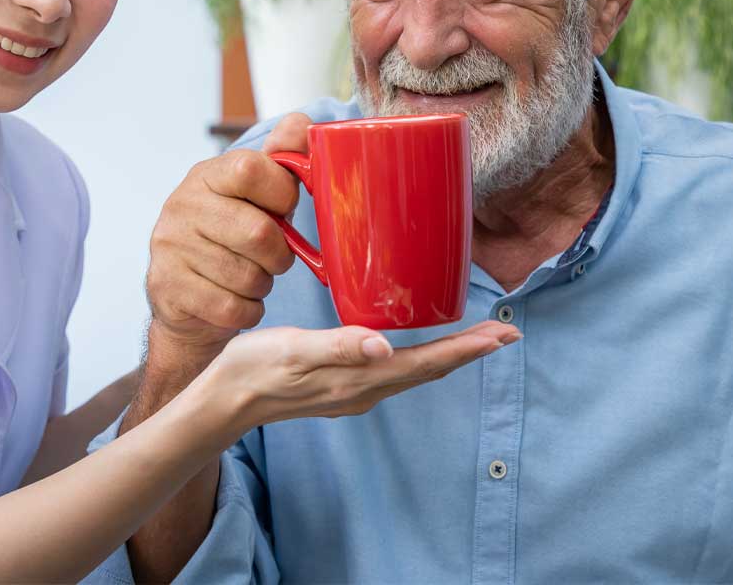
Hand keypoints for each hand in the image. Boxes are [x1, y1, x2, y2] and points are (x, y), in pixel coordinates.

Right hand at [145, 113, 313, 362]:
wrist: (182, 296)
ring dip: (262, 284)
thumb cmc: (232, 237)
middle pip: (259, 233)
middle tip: (274, 257)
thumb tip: (304, 124)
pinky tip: (237, 300)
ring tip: (251, 278)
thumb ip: (282, 158)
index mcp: (206, 175)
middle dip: (280, 254)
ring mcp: (169, 246)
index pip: (251, 169)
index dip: (282, 194)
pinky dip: (247, 310)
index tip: (282, 210)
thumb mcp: (255, 194)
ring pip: (248, 276)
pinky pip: (232, 308)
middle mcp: (181, 204)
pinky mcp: (167, 287)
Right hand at [202, 320, 521, 433]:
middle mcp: (364, 388)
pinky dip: (419, 356)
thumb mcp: (293, 350)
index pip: (424, 364)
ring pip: (413, 370)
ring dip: (448, 354)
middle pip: (428, 369)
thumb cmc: (255, 367)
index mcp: (358, 378)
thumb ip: (338, 347)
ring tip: (475, 338)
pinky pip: (394, 370)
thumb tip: (384, 348)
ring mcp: (354, 389)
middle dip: (468, 351)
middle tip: (506, 334)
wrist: (226, 399)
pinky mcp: (341, 383)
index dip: (465, 350)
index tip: (501, 337)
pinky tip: (414, 345)